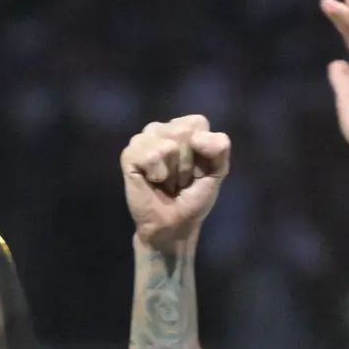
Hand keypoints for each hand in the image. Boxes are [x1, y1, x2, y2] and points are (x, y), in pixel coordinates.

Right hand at [120, 115, 229, 254]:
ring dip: (172, 172)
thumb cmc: (193, 198)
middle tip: (180, 180)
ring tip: (166, 181)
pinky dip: (156, 174)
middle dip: (187, 164)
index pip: (198, 123)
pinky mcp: (129, 155)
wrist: (173, 226)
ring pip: (166, 145)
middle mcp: (163, 128)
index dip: (202, 151)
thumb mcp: (218, 171)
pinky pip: (149, 156)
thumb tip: (196, 138)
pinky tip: (152, 181)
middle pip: (182, 133)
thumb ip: (220, 148)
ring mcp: (143, 140)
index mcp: (185, 128)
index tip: (196, 170)